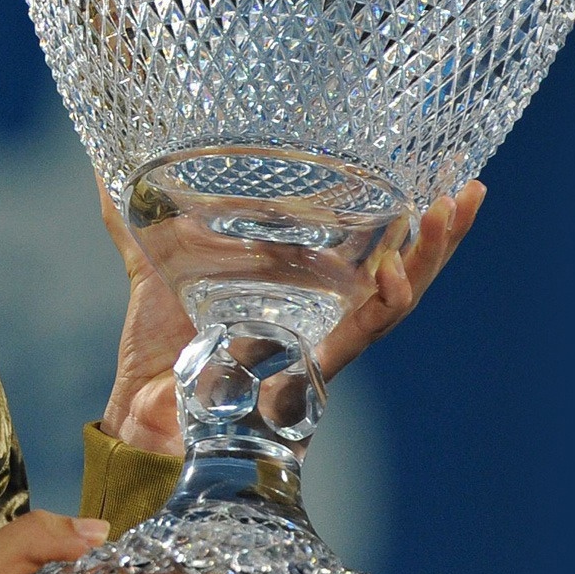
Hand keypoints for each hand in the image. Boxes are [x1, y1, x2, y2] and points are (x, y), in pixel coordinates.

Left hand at [96, 177, 486, 455]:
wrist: (142, 408)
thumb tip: (102, 165)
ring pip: (396, 299)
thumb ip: (135, 217)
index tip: (436, 166)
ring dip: (428, 258)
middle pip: (400, 266)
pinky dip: (382, 307)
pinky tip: (397, 275)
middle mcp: (323, 312)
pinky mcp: (311, 368)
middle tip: (471, 187)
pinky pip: (359, 338)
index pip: (367, 240)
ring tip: (450, 212)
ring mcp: (324, 341)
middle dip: (440, 232)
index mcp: (299, 284)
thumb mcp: (152, 262)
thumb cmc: (158, 345)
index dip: (403, 209)